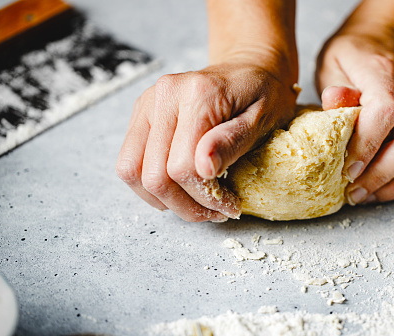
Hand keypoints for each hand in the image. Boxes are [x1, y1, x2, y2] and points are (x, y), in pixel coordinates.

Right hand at [116, 62, 297, 221]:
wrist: (248, 67)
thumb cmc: (263, 94)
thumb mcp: (262, 119)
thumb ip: (232, 141)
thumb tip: (204, 167)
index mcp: (197, 94)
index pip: (182, 167)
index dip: (204, 197)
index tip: (229, 205)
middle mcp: (164, 95)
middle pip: (153, 175)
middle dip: (185, 205)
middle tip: (215, 211)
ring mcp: (147, 103)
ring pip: (131, 171)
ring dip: (163, 200)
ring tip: (195, 203)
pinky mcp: (141, 114)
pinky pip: (129, 161)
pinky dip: (150, 185)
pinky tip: (179, 188)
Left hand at [316, 34, 393, 204]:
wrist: (379, 48)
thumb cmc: (350, 62)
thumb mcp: (332, 65)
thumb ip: (334, 88)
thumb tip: (333, 100)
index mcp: (384, 74)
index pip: (386, 110)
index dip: (367, 144)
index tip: (347, 170)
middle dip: (382, 175)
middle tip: (352, 191)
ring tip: (363, 194)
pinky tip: (379, 187)